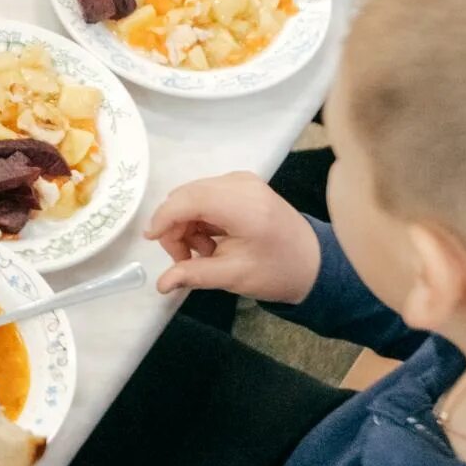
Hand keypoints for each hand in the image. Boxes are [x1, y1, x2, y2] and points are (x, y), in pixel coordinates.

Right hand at [143, 172, 321, 304]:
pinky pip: (204, 194)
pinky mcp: (242, 183)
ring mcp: (242, 180)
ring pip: (191, 194)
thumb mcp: (233, 277)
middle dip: (175, 226)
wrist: (313, 262)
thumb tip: (160, 284)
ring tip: (204, 252)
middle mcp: (241, 184)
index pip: (187, 201)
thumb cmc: (277, 271)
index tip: (152, 242)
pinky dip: (198, 217)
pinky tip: (212, 238)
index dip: (163, 220)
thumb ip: (193, 275)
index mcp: (243, 206)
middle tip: (184, 258)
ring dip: (186, 223)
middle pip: (185, 195)